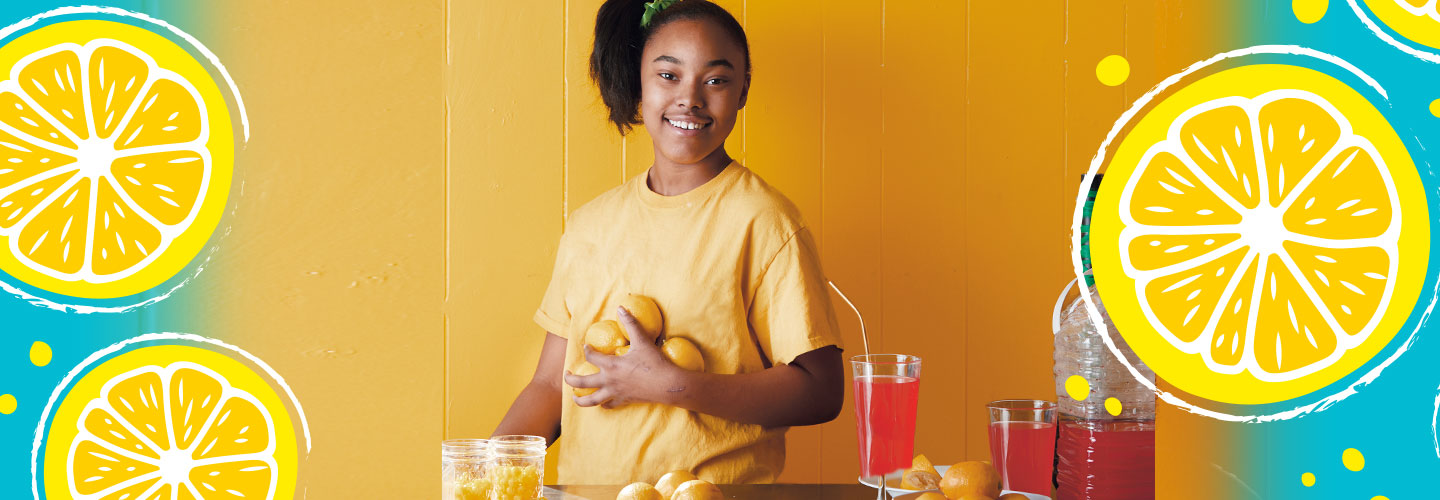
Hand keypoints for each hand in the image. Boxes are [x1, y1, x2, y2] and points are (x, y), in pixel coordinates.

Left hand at [564, 306, 684, 408]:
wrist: (668, 385)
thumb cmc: (654, 362)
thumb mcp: (642, 341)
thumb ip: (631, 324)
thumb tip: (621, 308)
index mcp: (611, 365)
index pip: (591, 356)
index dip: (587, 350)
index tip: (587, 346)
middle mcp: (609, 381)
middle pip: (582, 383)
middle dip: (570, 379)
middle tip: (566, 375)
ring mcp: (615, 393)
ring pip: (591, 400)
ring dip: (580, 400)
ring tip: (574, 397)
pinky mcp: (624, 401)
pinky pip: (609, 405)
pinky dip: (602, 404)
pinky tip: (601, 403)